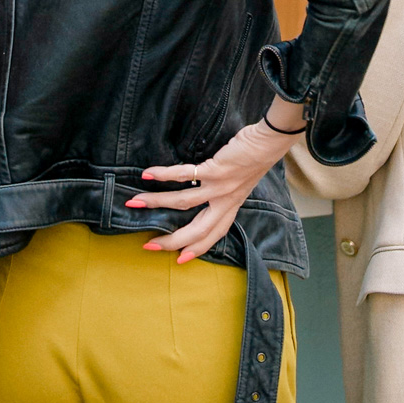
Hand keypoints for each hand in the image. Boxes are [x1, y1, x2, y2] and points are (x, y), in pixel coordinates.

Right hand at [127, 99, 305, 263]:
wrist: (268, 143)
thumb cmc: (254, 159)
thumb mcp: (241, 184)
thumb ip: (226, 193)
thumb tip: (207, 193)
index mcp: (231, 207)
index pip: (212, 235)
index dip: (196, 249)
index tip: (180, 260)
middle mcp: (224, 202)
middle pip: (195, 230)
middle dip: (171, 241)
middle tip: (148, 246)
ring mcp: (219, 188)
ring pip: (182, 202)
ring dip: (156, 203)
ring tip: (135, 202)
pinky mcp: (215, 170)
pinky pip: (184, 175)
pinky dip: (164, 174)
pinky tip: (148, 174)